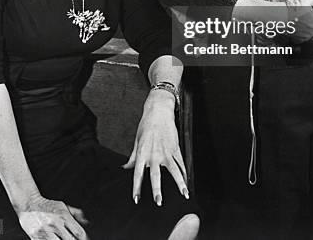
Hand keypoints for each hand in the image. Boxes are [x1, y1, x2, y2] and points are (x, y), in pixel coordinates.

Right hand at [17, 195, 88, 238]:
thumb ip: (76, 214)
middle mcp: (55, 224)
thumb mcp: (63, 206)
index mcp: (63, 216)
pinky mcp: (35, 237)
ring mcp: (45, 232)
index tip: (84, 239)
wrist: (29, 204)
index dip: (83, 238)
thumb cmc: (47, 206)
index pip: (78, 232)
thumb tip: (86, 222)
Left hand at [123, 89, 188, 205]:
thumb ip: (132, 157)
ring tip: (184, 194)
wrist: (159, 111)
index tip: (136, 199)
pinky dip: (185, 172)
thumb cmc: (146, 125)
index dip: (136, 187)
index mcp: (142, 153)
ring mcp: (166, 151)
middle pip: (155, 175)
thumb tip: (125, 168)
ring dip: (180, 183)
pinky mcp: (175, 147)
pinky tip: (187, 181)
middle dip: (157, 189)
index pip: (137, 173)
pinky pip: (181, 162)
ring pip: (174, 170)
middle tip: (158, 201)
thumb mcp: (136, 141)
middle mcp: (154, 154)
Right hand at [286, 0, 312, 42]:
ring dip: (310, 29)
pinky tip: (297, 27)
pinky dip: (302, 34)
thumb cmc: (292, 8)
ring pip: (312, 34)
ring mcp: (305, 37)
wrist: (279, 16)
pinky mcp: (297, 40)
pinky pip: (303, 38)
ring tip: (302, 22)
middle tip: (308, 16)